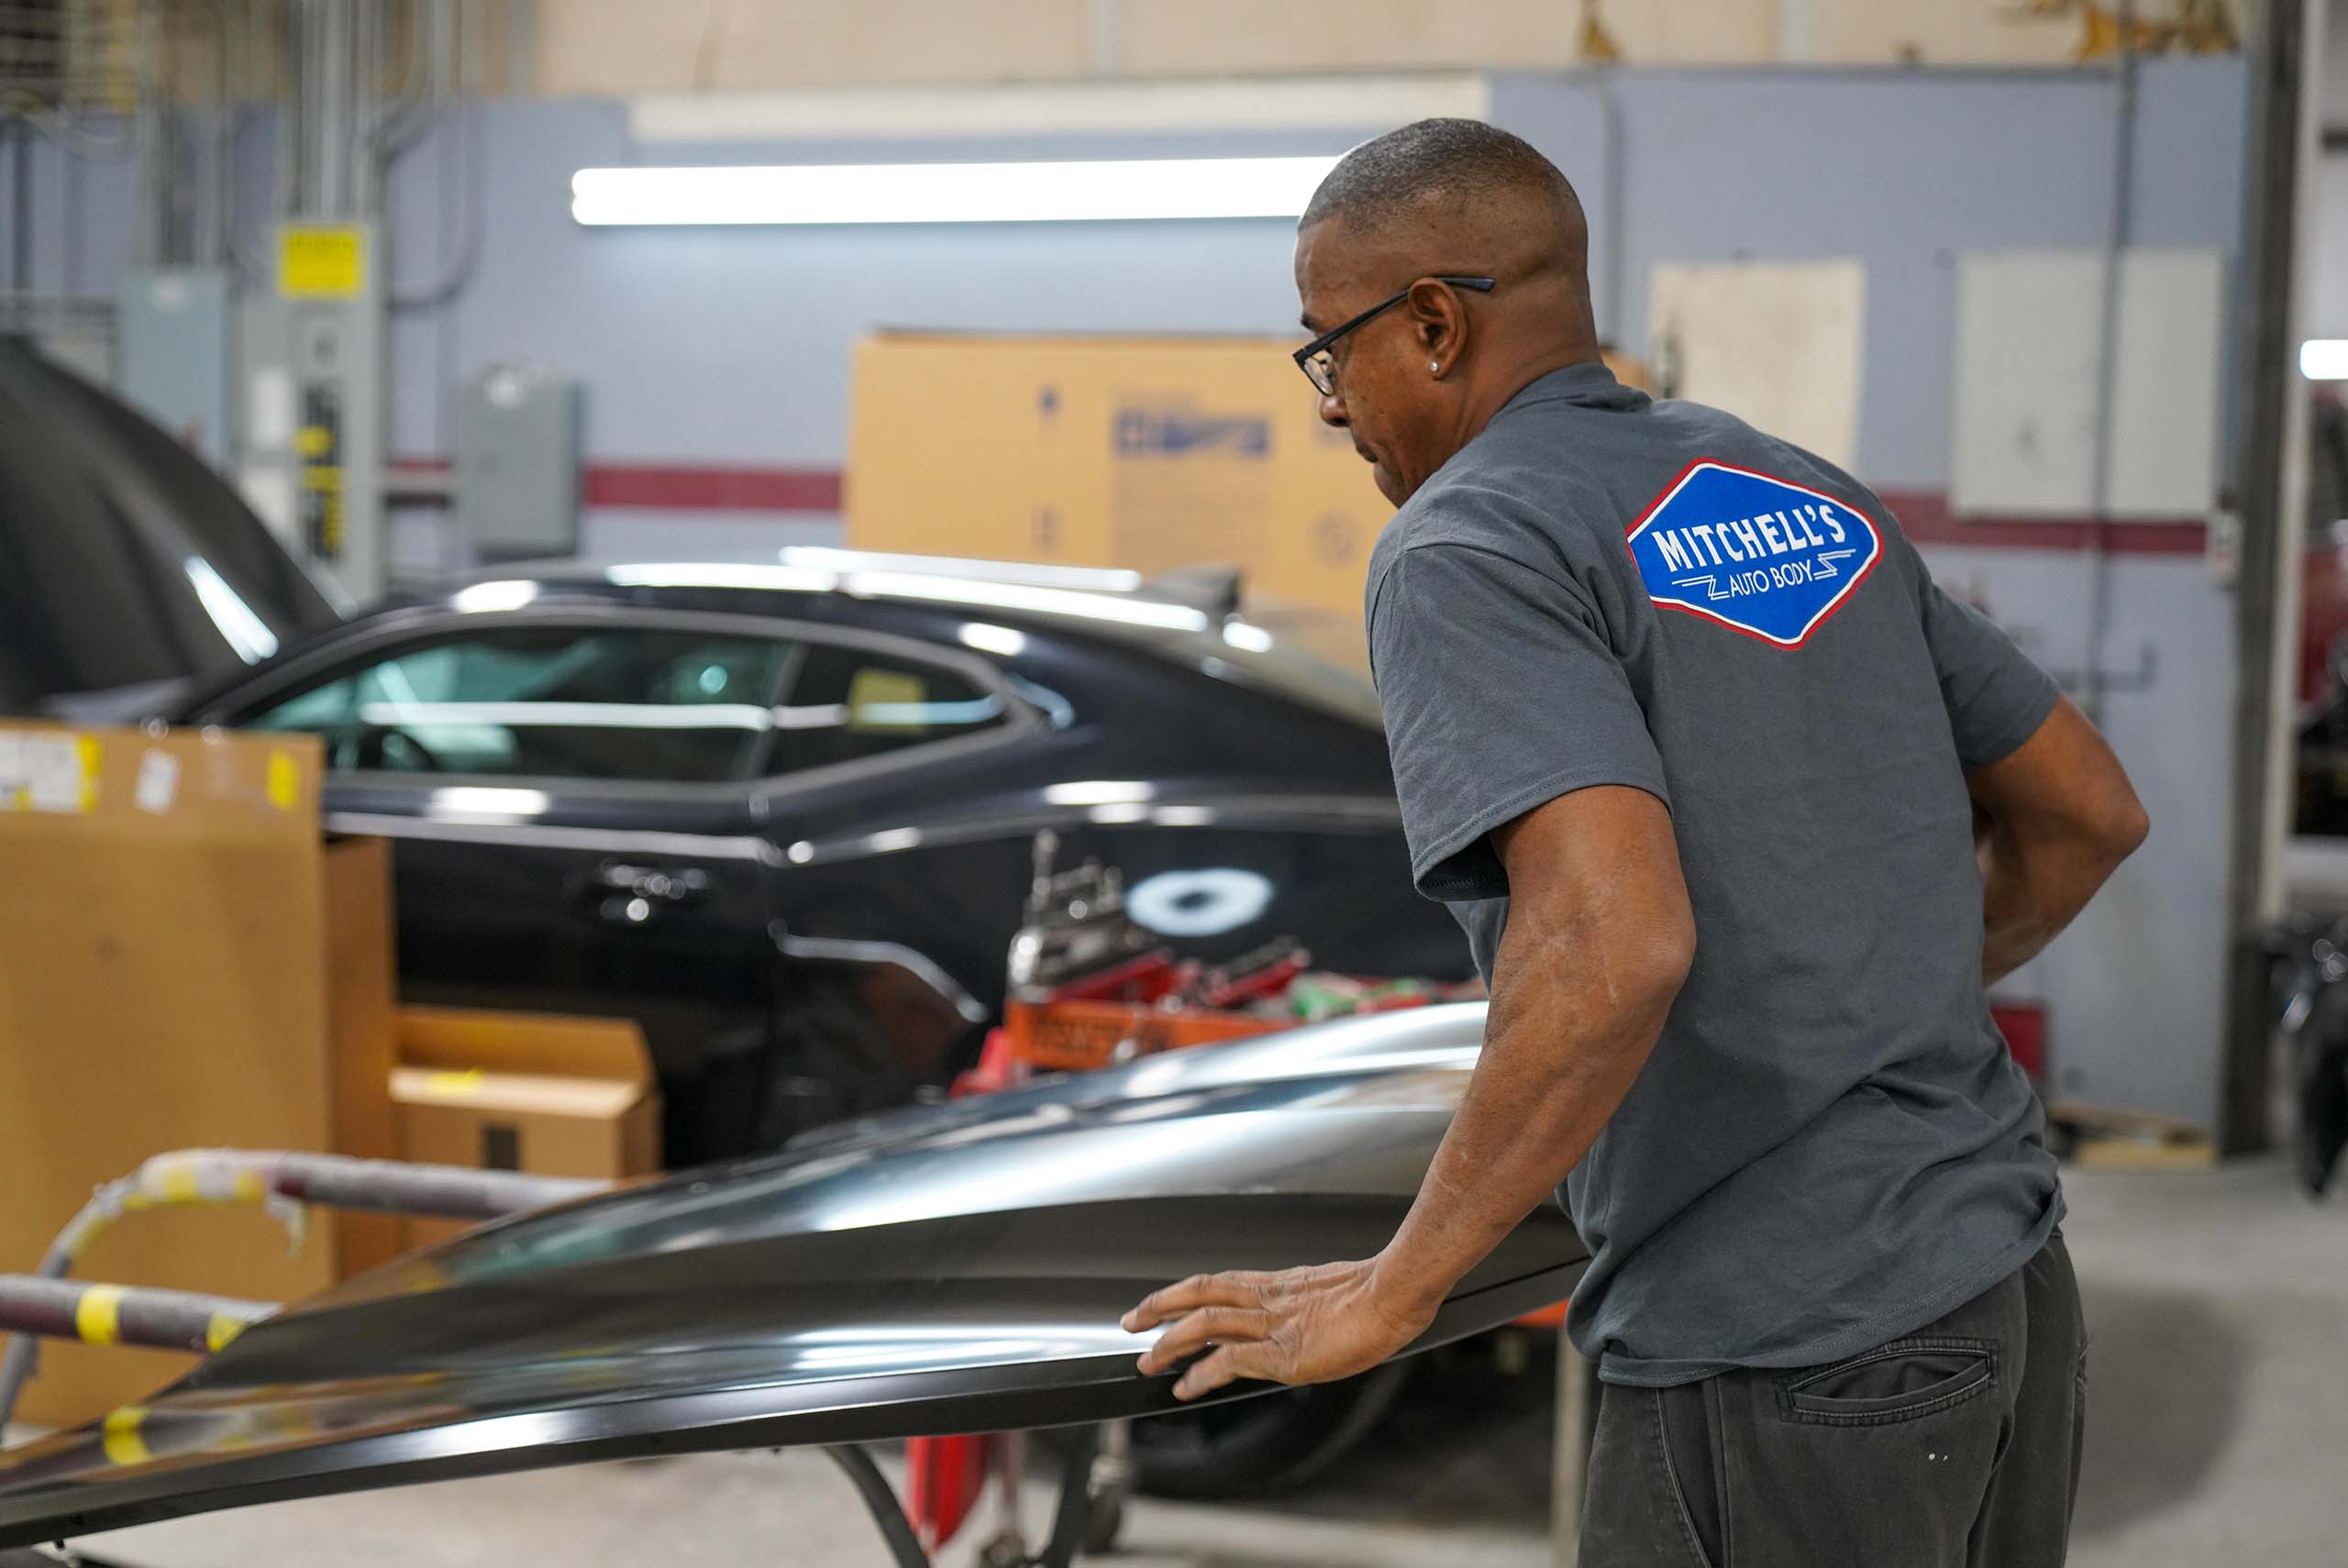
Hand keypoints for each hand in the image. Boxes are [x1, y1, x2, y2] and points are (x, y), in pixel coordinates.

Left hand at [1120, 1257, 1436, 1401]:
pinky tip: (1187, 1386)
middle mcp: (1268, 1298)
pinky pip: (1230, 1360)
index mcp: (1279, 1284)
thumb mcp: (1336, 1296)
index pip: (1218, 1284)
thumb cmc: (1381, 1295)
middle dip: (1160, 1308)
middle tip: (1132, 1322)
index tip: (1164, 1303)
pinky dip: (1203, 1373)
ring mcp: (1273, 1324)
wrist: (1396, 1294)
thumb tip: (1306, 1322)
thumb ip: (1310, 1308)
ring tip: (1148, 1360)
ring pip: (1204, 1324)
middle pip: (1198, 1295)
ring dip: (1170, 1343)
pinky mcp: (1282, 1352)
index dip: (1185, 1292)